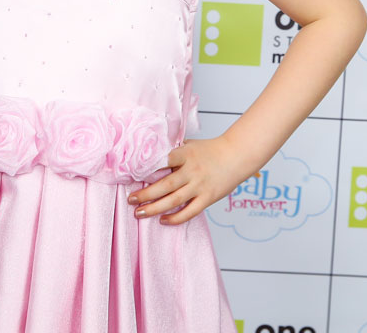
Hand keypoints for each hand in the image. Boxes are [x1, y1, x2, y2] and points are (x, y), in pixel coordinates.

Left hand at [126, 135, 253, 224]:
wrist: (236, 155)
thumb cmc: (210, 149)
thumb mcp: (190, 144)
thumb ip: (173, 151)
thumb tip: (150, 156)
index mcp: (185, 154)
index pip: (164, 160)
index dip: (148, 168)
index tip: (132, 174)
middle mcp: (192, 170)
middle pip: (165, 184)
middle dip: (146, 194)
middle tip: (130, 200)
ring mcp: (200, 185)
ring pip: (174, 200)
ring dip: (155, 208)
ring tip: (139, 213)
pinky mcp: (208, 198)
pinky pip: (190, 211)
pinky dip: (176, 218)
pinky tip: (163, 220)